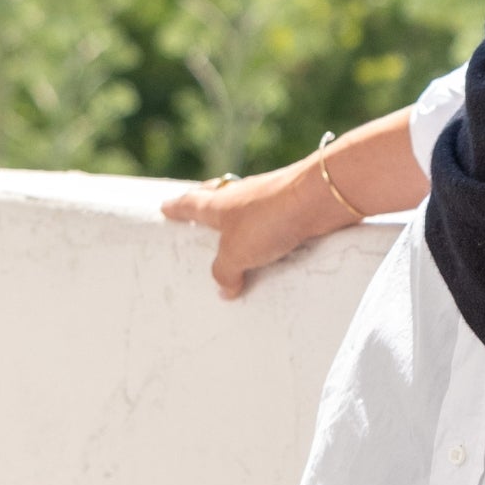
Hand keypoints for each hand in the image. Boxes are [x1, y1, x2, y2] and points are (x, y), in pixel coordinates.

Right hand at [160, 110, 426, 299]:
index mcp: (218, 204)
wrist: (319, 198)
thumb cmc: (269, 221)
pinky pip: (271, 221)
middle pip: (215, 196)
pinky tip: (272, 247)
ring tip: (234, 236)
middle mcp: (240, 196)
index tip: (165, 208)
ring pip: (245, 207)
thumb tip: (225, 288)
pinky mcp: (292, 207)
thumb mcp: (237, 254)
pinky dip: (266, 232)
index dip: (177, 208)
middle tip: (196, 209)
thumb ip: (225, 272)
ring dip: (238, 219)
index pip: (190, 204)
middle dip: (204, 202)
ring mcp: (268, 198)